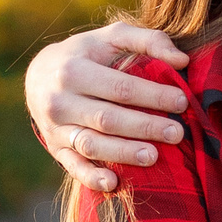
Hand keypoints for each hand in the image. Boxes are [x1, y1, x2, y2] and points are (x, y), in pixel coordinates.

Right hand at [27, 24, 191, 191]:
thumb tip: (182, 60)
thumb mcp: (112, 37)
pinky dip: (91, 178)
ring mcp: (56, 128)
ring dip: (123, 153)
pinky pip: (73, 167)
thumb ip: (148, 41)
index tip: (181, 101)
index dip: (152, 95)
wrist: (39, 75)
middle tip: (177, 133)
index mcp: (74, 70)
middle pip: (108, 118)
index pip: (120, 87)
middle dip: (145, 126)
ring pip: (92, 144)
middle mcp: (61, 101)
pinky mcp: (56, 149)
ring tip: (154, 156)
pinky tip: (114, 183)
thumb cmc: (87, 54)